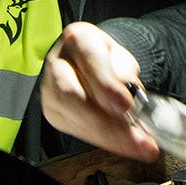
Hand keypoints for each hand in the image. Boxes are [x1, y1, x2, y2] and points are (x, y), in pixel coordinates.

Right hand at [40, 23, 159, 160]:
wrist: (92, 62)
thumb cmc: (107, 60)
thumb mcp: (123, 58)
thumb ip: (126, 74)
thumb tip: (131, 96)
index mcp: (79, 39)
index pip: (89, 61)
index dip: (107, 86)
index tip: (126, 106)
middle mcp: (59, 63)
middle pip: (71, 94)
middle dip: (105, 122)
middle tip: (134, 138)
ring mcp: (51, 89)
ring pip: (72, 117)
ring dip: (106, 136)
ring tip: (135, 144)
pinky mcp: (53, 111)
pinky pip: (75, 130)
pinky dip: (101, 139)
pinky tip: (119, 143)